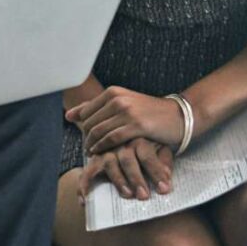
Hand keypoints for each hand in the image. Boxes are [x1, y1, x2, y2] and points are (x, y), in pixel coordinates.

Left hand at [67, 86, 188, 155]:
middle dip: (86, 137)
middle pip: (90, 122)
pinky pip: (112, 138)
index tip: (84, 138)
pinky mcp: (137, 125)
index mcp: (113, 92)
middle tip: (86, 149)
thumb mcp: (123, 104)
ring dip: (92, 144)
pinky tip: (101, 153)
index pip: (86, 112)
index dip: (81, 127)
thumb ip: (97, 108)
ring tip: (91, 153)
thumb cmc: (149, 112)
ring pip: (99, 131)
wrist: (178, 116)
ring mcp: (127, 111)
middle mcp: (118, 99)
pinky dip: (103, 147)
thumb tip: (68, 115)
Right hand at [79, 140, 175, 201]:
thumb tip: (167, 175)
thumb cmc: (148, 144)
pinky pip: (87, 172)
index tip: (164, 189)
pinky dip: (84, 185)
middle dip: (136, 179)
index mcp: (139, 138)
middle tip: (144, 196)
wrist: (123, 131)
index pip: (148, 155)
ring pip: (110, 165)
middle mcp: (121, 143)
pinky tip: (85, 200)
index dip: (156, 172)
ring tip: (127, 195)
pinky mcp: (94, 160)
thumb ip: (164, 158)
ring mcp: (106, 151)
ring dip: (118, 181)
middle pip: (128, 160)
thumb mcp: (160, 146)